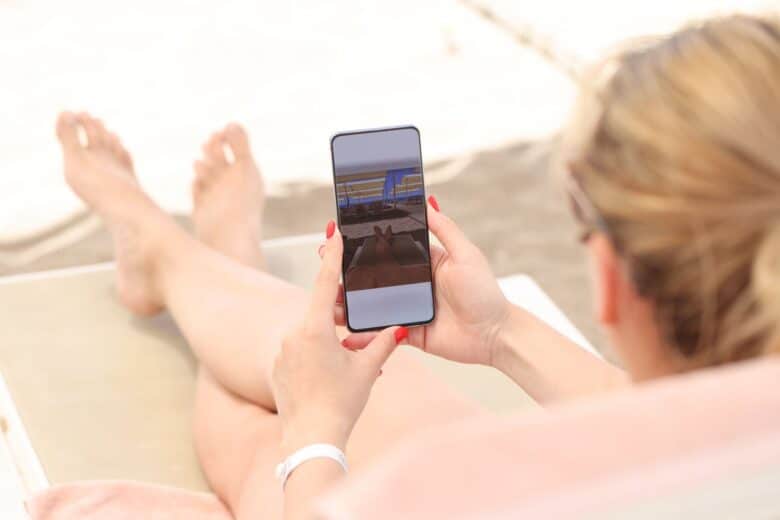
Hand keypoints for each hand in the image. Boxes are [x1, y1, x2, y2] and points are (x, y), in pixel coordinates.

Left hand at [273, 222, 405, 452]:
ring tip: (346, 369)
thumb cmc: (340, 403)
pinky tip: (328, 378)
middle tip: (354, 339)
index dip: (332, 255)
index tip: (332, 232)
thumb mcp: (367, 370)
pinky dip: (316, 356)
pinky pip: (300, 350)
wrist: (310, 439)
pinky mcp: (278, 366)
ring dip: (329, 342)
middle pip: (320, 312)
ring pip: (311, 333)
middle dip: (339, 320)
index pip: (325, 282)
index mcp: (314, 328)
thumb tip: (401, 328)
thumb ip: (384, 343)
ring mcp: (282, 350)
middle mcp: (293, 333)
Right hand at [332, 196, 510, 366]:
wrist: (494, 334)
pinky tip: (345, 333)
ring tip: (326, 301)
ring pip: (370, 304)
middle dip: (346, 273)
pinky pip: (380, 332)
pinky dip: (363, 334)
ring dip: (347, 303)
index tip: (339, 236)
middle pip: (372, 276)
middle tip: (323, 266)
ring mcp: (407, 308)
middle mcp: (412, 283)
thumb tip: (426, 199)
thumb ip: (444, 228)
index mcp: (423, 261)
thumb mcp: (465, 254)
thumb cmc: (485, 292)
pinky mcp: (407, 332)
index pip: (387, 248)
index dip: (363, 243)